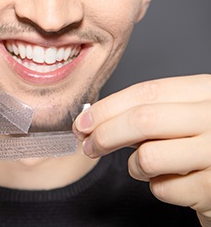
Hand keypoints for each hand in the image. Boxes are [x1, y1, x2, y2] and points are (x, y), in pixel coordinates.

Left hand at [74, 74, 210, 225]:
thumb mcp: (185, 117)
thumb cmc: (204, 144)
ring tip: (145, 167)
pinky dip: (157, 187)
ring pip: (148, 156)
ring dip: (135, 166)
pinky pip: (163, 189)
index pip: (146, 92)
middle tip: (88, 146)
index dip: (107, 108)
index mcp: (206, 92)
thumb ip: (149, 113)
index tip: (83, 122)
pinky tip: (172, 182)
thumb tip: (95, 121)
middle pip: (143, 120)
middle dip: (104, 134)